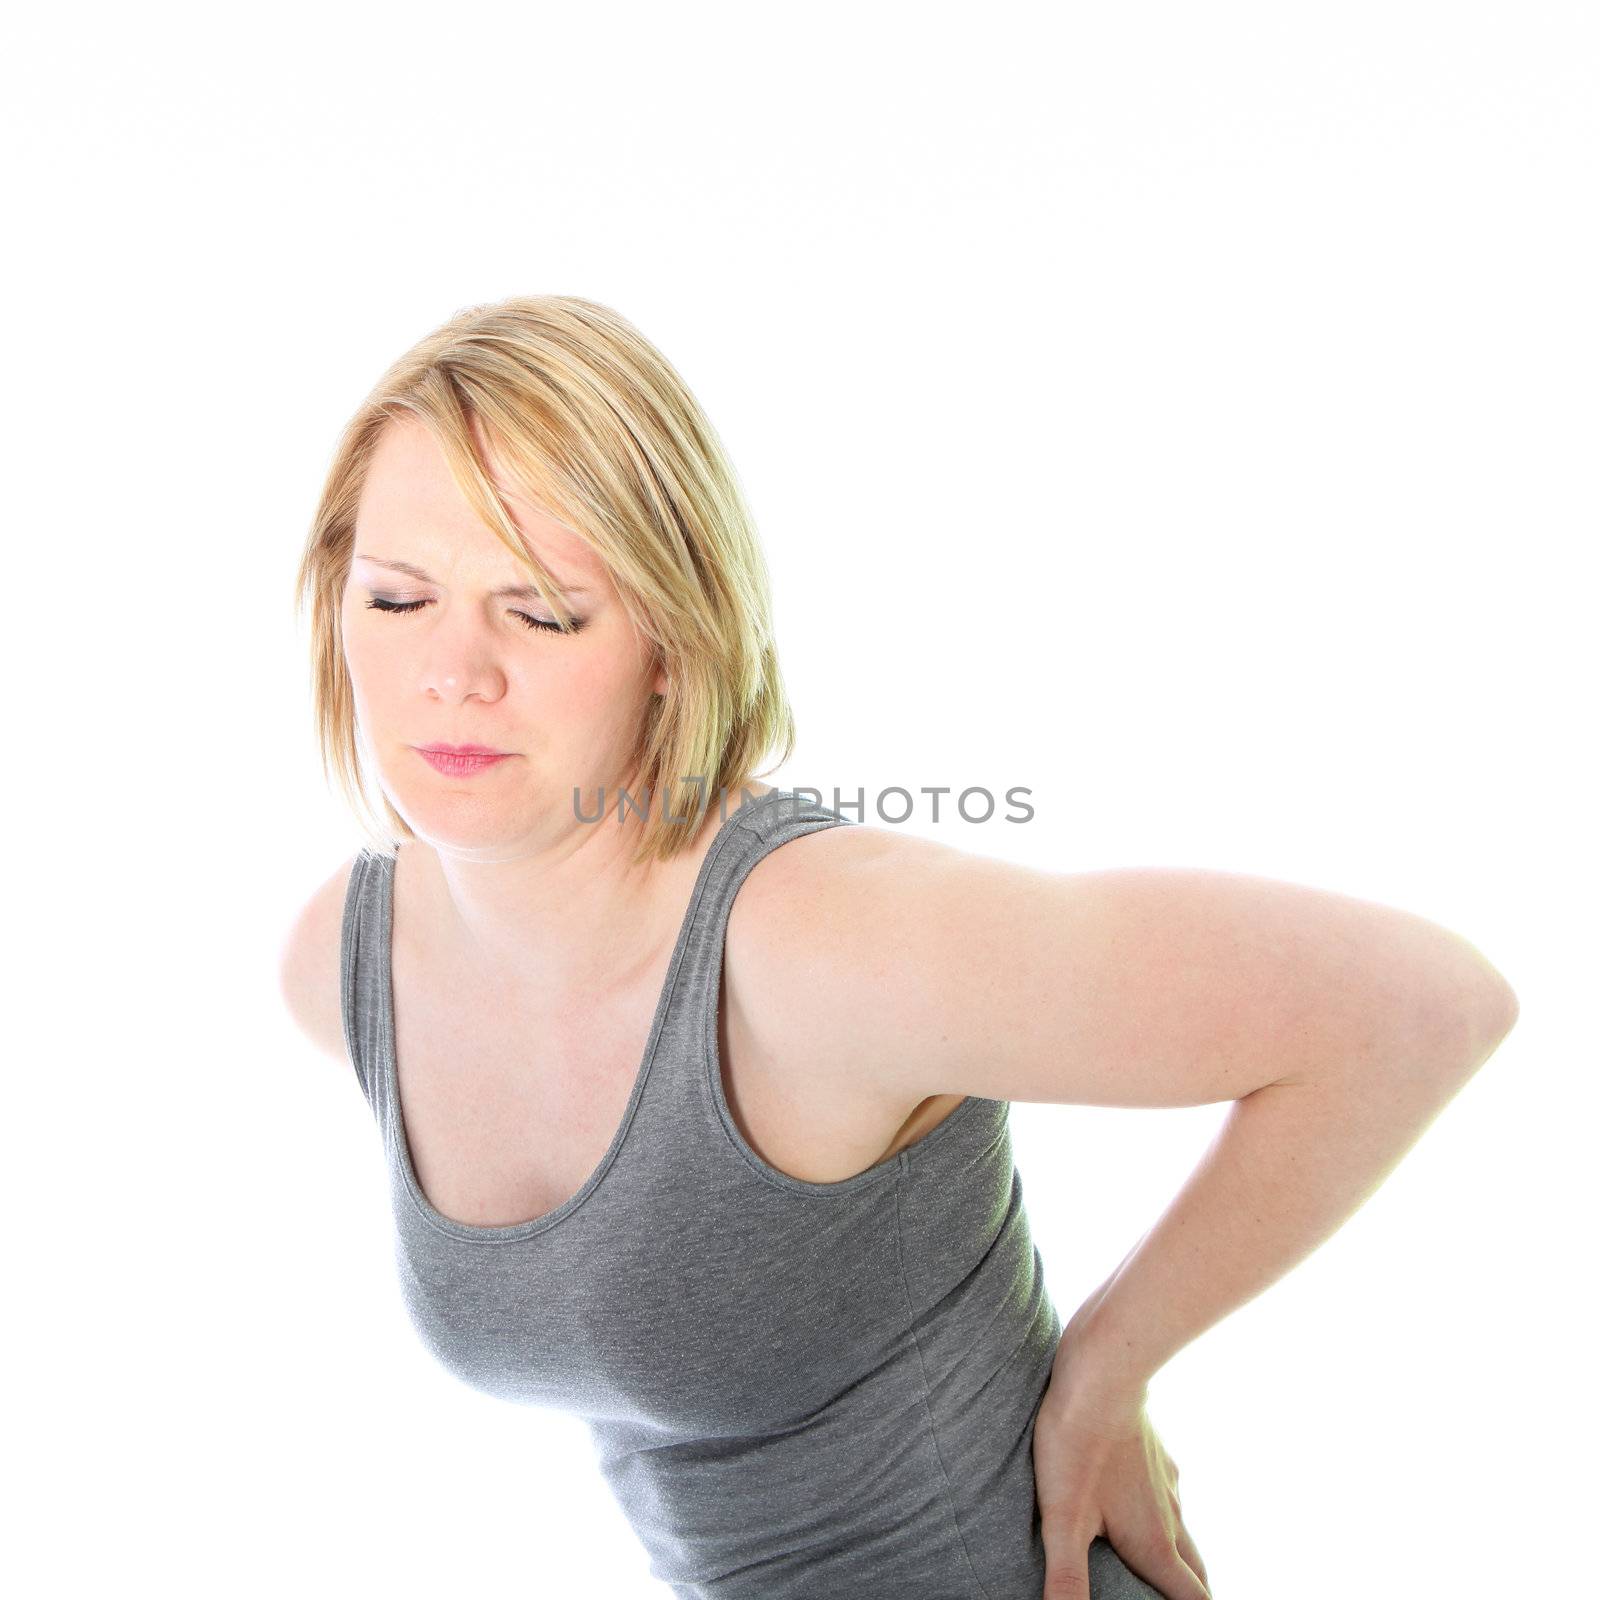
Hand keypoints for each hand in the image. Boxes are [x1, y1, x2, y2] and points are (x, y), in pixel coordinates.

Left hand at [1032, 1366, 1210, 1598]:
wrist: (1101, 1373)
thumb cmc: (1077, 1446)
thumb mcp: (1063, 1520)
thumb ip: (1067, 1580)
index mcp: (1154, 1544)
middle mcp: (1169, 1517)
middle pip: (1196, 1572)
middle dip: (1193, 1594)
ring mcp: (1166, 1482)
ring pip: (1184, 1530)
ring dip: (1181, 1557)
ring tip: (1165, 1569)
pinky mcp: (1155, 1452)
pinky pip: (1168, 1491)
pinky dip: (1164, 1512)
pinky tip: (1143, 1501)